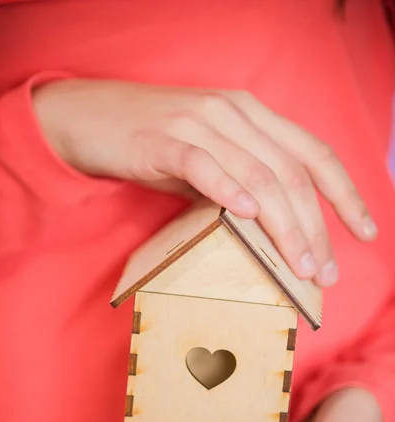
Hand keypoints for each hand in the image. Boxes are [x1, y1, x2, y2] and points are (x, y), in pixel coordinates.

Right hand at [32, 79, 376, 286]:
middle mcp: (233, 113)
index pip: (313, 154)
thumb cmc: (153, 142)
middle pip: (291, 174)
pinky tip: (246, 217)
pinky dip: (227, 190)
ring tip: (298, 267)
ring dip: (283, 226)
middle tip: (325, 272)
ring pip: (256, 175)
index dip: (345, 194)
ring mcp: (198, 123)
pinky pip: (202, 165)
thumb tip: (270, 228)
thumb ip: (240, 182)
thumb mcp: (209, 158)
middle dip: (315, 228)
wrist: (91, 117)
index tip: (365, 231)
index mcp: (251, 115)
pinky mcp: (162, 140)